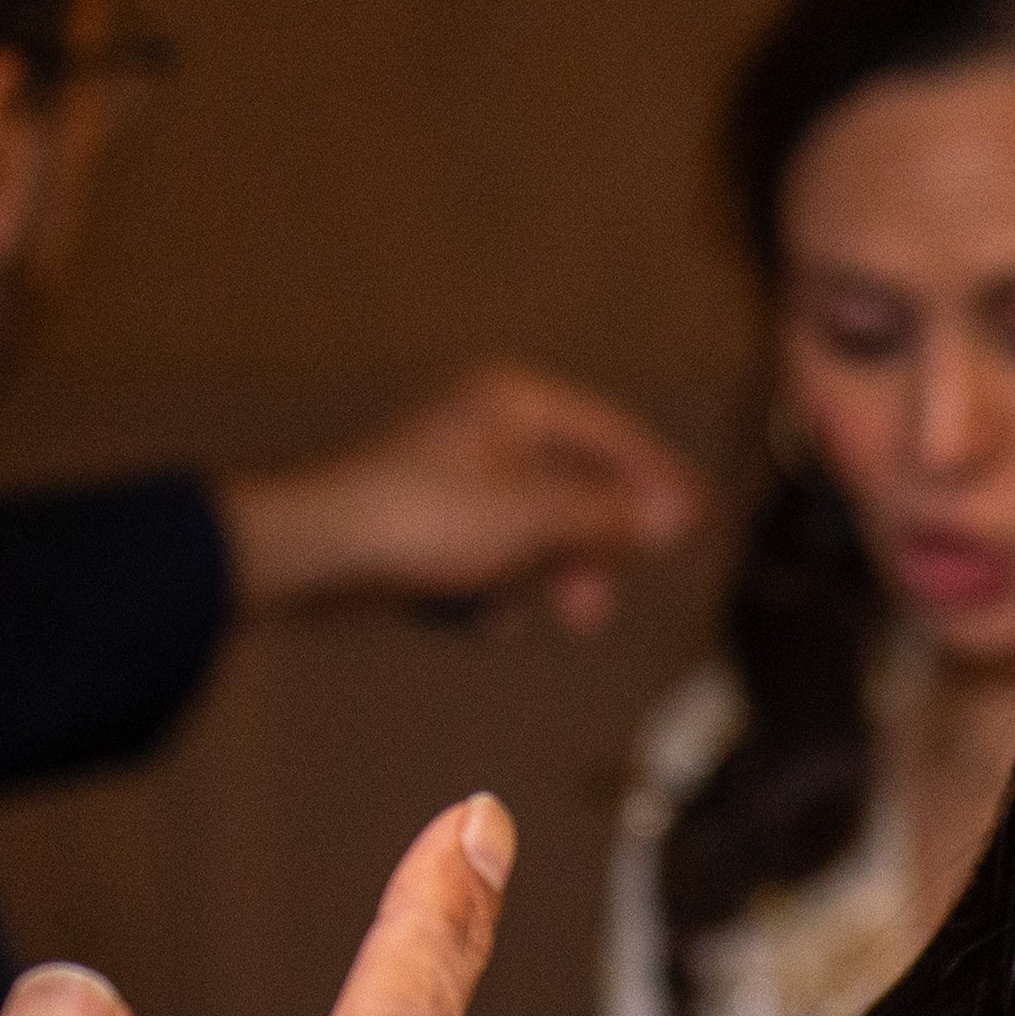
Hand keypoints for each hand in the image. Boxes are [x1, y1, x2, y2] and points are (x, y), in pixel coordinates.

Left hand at [223, 360, 708, 630]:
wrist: (315, 552)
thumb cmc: (424, 518)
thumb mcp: (535, 517)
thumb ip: (611, 514)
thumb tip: (678, 514)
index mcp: (517, 402)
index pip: (615, 434)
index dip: (660, 481)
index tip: (699, 524)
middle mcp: (490, 426)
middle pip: (577, 486)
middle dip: (593, 549)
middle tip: (597, 606)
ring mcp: (458, 473)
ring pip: (536, 526)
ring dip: (546, 574)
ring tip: (540, 613)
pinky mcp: (429, 519)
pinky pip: (493, 551)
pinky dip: (500, 583)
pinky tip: (490, 614)